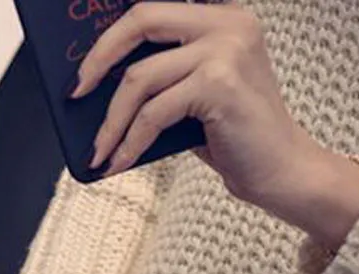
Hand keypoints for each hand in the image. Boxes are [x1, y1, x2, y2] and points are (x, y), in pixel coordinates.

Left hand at [71, 0, 318, 207]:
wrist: (283, 172)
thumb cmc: (234, 138)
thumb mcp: (194, 97)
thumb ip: (160, 78)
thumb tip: (98, 83)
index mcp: (222, 16)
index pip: (154, 7)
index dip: (113, 28)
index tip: (83, 58)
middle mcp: (227, 22)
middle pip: (142, 19)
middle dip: (98, 58)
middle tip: (75, 93)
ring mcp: (226, 50)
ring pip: (140, 78)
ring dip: (111, 122)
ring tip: (98, 152)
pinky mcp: (220, 84)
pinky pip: (153, 113)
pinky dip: (129, 142)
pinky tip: (118, 163)